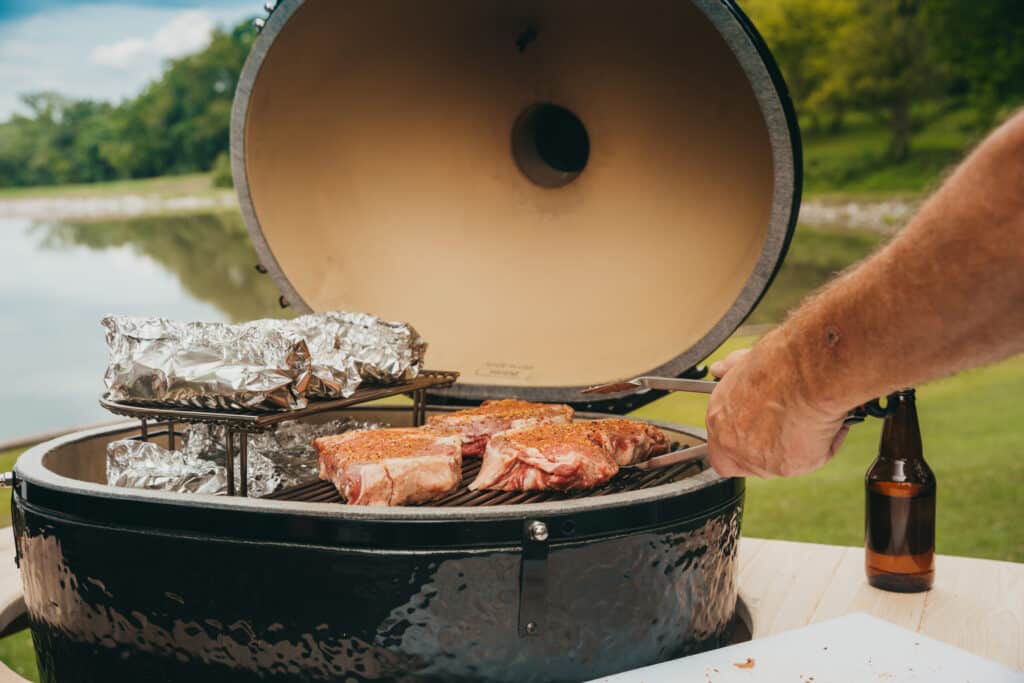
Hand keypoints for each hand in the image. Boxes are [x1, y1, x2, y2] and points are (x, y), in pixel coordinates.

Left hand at [705, 338, 850, 477]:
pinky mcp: (787, 468)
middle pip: (747, 462)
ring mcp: (758, 460)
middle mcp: (733, 444)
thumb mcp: (745, 361)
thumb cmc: (780, 364)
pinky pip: (810, 460)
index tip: (754, 436)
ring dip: (794, 445)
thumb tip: (721, 367)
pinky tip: (826, 422)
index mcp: (718, 419)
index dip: (738, 445)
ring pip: (779, 464)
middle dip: (768, 448)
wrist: (807, 373)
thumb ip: (730, 370)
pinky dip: (823, 442)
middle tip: (788, 427)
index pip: (718, 450)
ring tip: (809, 417)